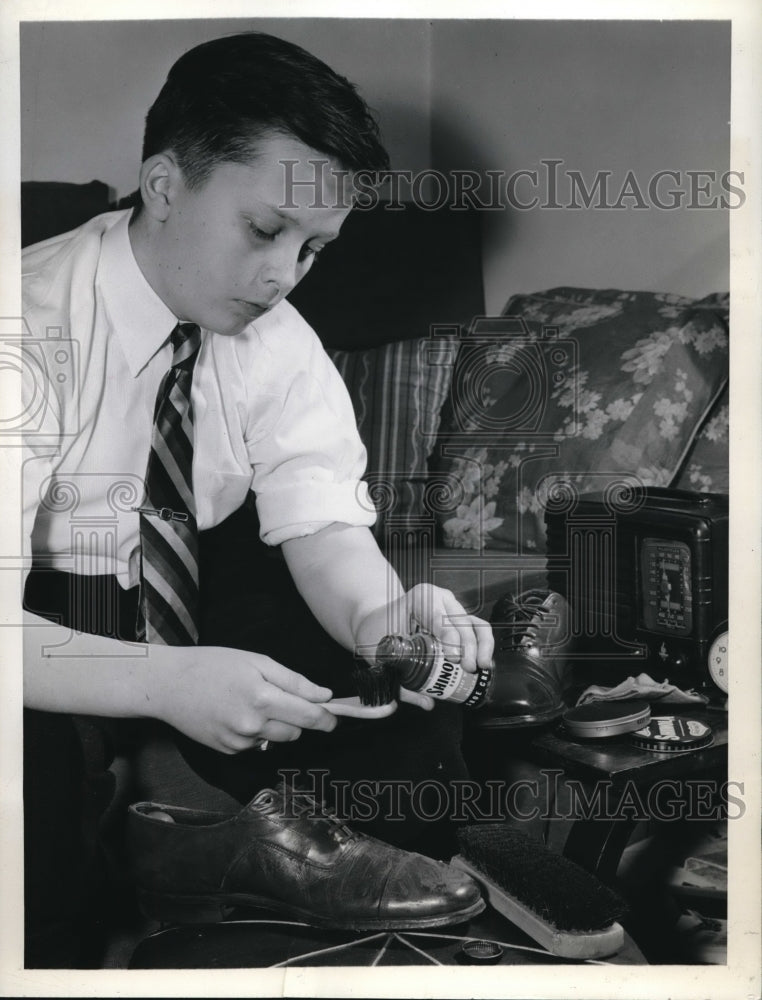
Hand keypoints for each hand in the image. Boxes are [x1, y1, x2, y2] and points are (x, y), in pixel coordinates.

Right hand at [150, 645, 337, 753]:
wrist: (169, 685)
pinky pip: (255, 744)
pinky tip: (237, 713)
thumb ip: (294, 681)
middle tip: (284, 698)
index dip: (327, 718)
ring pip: (277, 739)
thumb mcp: (257, 661)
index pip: (308, 716)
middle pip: (296, 731)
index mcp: (263, 699)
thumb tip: (323, 695)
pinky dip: (255, 732)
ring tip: (255, 702)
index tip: (335, 718)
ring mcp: (239, 742)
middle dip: (299, 718)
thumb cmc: (212, 666)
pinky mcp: (228, 751)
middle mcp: (252, 726)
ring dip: (277, 725)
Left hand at [355, 584, 494, 710]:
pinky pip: (477, 630)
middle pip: (462, 621)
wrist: (377, 620)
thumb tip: (427, 703)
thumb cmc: (378, 632)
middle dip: (469, 646)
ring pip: (475, 623)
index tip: (453, 659)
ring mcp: (452, 608)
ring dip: (483, 646)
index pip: (439, 618)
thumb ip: (402, 681)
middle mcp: (440, 599)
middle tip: (468, 669)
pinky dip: (484, 646)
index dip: (449, 638)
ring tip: (482, 666)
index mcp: (420, 598)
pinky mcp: (459, 619)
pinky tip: (484, 663)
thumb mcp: (383, 653)